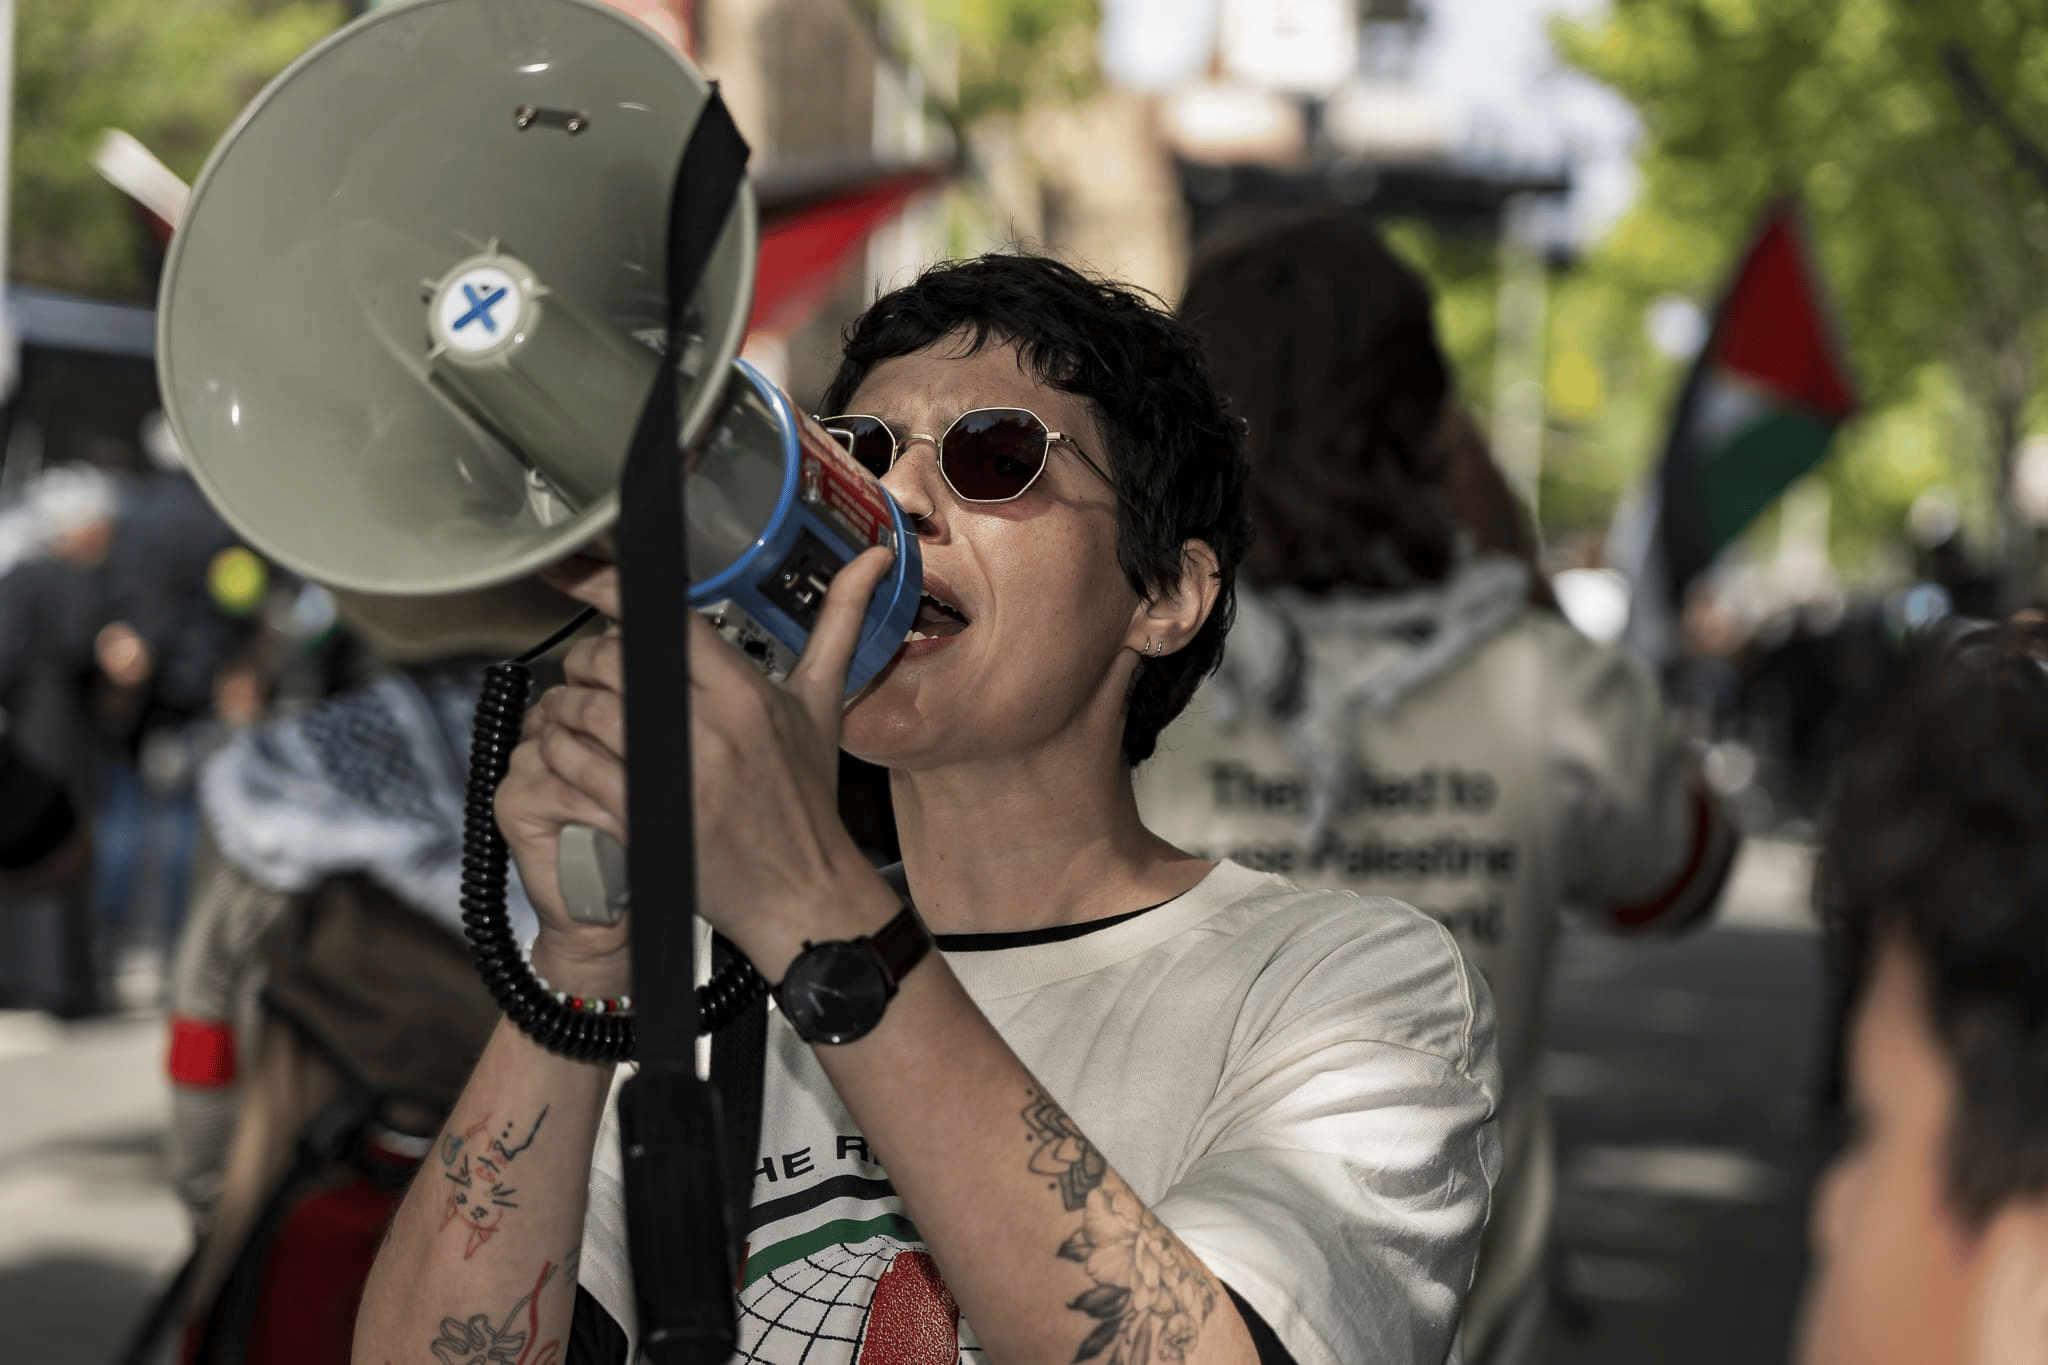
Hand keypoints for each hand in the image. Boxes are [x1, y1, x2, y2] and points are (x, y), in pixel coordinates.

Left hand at [497, 546, 898, 988]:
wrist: (802, 892)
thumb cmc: (807, 799)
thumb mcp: (823, 706)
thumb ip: (840, 626)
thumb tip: (875, 559)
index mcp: (746, 693)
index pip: (665, 620)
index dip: (613, 591)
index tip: (584, 577)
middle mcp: (709, 727)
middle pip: (612, 660)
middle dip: (587, 660)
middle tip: (589, 672)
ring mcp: (673, 774)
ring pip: (585, 711)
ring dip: (566, 707)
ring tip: (573, 713)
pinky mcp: (644, 816)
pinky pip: (577, 767)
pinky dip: (559, 753)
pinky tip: (568, 753)